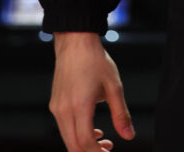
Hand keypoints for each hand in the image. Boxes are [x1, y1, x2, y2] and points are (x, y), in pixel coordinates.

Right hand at [49, 32, 135, 151]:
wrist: (75, 42)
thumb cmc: (95, 60)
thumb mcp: (114, 86)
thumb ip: (121, 114)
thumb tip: (129, 136)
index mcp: (80, 105)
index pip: (85, 142)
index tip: (110, 151)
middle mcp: (64, 109)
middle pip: (73, 146)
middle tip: (108, 149)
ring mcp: (57, 108)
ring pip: (67, 140)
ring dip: (84, 145)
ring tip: (103, 140)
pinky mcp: (54, 105)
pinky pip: (64, 129)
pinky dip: (77, 135)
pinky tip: (92, 129)